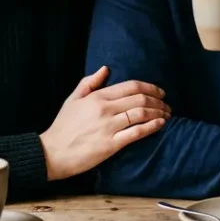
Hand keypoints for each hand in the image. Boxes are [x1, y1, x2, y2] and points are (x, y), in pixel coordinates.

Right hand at [39, 66, 168, 180]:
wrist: (52, 152)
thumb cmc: (63, 126)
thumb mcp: (73, 99)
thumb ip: (90, 82)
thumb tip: (105, 68)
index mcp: (97, 96)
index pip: (131, 86)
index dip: (150, 87)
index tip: (160, 92)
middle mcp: (105, 109)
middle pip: (140, 99)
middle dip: (158, 101)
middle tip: (167, 105)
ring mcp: (109, 127)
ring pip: (141, 114)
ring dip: (158, 113)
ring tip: (167, 115)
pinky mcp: (111, 144)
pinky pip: (136, 133)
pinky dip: (151, 127)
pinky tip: (160, 124)